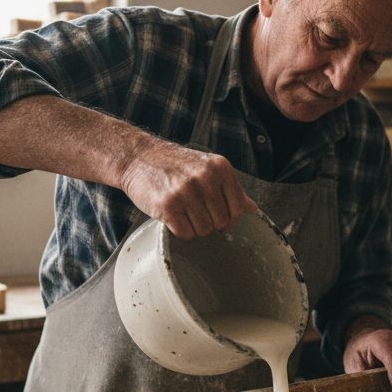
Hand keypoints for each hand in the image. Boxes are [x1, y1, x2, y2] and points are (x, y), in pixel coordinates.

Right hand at [119, 138, 256, 238]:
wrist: (138, 158)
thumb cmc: (175, 165)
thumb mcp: (208, 169)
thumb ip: (231, 189)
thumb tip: (252, 208)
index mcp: (221, 168)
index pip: (238, 209)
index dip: (228, 217)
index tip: (216, 214)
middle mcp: (206, 178)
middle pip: (221, 222)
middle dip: (208, 222)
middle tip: (193, 209)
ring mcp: (186, 192)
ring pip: (204, 230)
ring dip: (193, 226)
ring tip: (182, 210)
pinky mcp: (168, 206)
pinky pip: (185, 233)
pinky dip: (178, 229)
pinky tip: (172, 214)